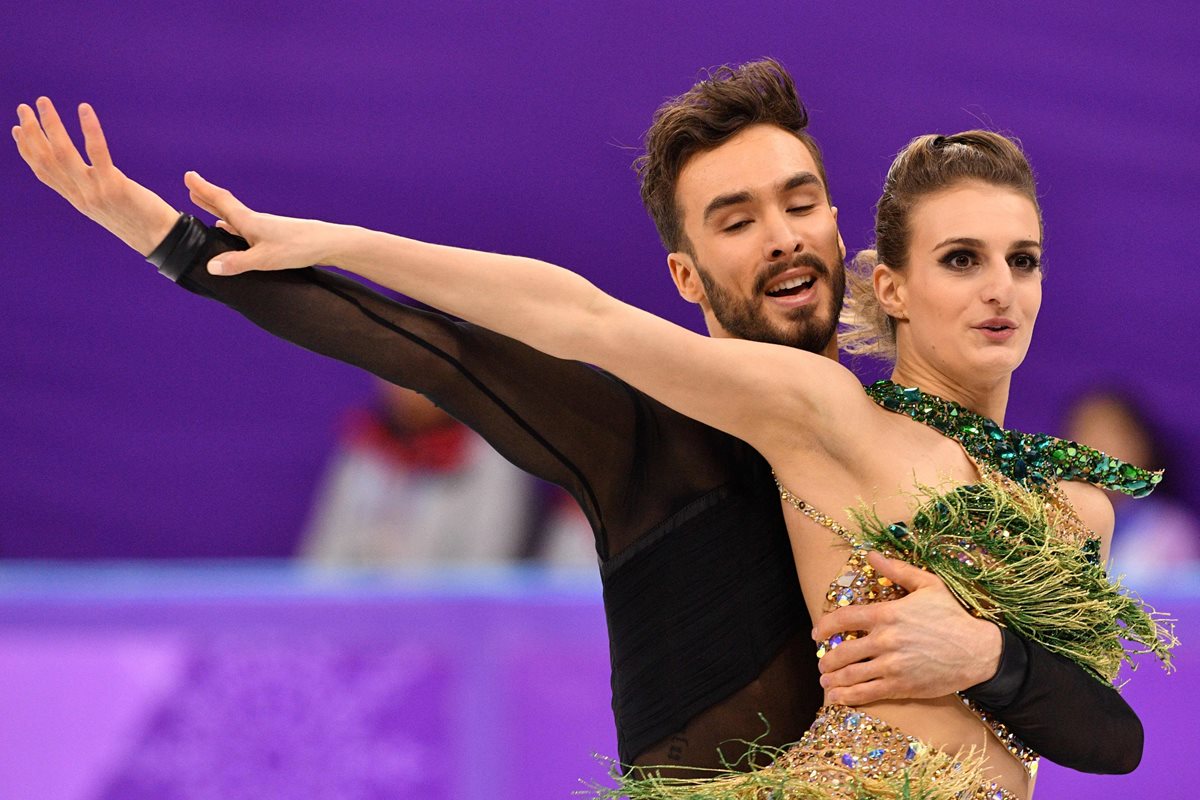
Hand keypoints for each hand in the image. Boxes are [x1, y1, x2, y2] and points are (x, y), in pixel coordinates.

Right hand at [13, 97, 178, 255]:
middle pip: (46, 160)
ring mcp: (95, 192)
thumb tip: (85, 169)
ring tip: (43, 102)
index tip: (17, 127)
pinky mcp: (115, 187)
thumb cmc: (138, 218)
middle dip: (32, 132)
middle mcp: (80, 196)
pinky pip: (98, 153)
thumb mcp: (105, 203)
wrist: (161, 239)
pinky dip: (90, 129)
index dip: (27, 149)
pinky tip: (84, 109)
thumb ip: (90, 186)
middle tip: (24, 107)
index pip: (43, 172)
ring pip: (63, 154)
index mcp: (76, 199)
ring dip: (51, 125)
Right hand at [183, 171, 340, 275]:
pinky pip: (243, 229)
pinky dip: (230, 227)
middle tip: (190, 185)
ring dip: (216, 211)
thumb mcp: (265, 259)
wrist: (328, 244)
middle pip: (225, 206)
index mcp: (249, 221)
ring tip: (203, 206)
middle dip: (206, 197)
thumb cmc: (298, 249)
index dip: (203, 190)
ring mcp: (264, 228)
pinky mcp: (273, 236)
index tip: (188, 176)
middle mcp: (254, 221)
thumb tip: (210, 266)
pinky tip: (228, 232)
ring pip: (233, 217)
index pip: (221, 201)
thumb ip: (238, 263)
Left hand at [813, 551, 1000, 704]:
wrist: (977, 651)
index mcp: (887, 614)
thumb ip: (897, 569)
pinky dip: (848, 697)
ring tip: (825, 681)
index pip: (844, 619)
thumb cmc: (952, 616)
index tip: (817, 633)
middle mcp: (885, 640)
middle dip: (827, 659)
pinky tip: (838, 697)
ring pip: (851, 675)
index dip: (825, 626)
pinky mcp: (901, 686)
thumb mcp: (927, 584)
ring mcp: (892, 665)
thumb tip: (871, 553)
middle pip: (843, 651)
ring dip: (833, 679)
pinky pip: (868, 693)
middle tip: (822, 663)